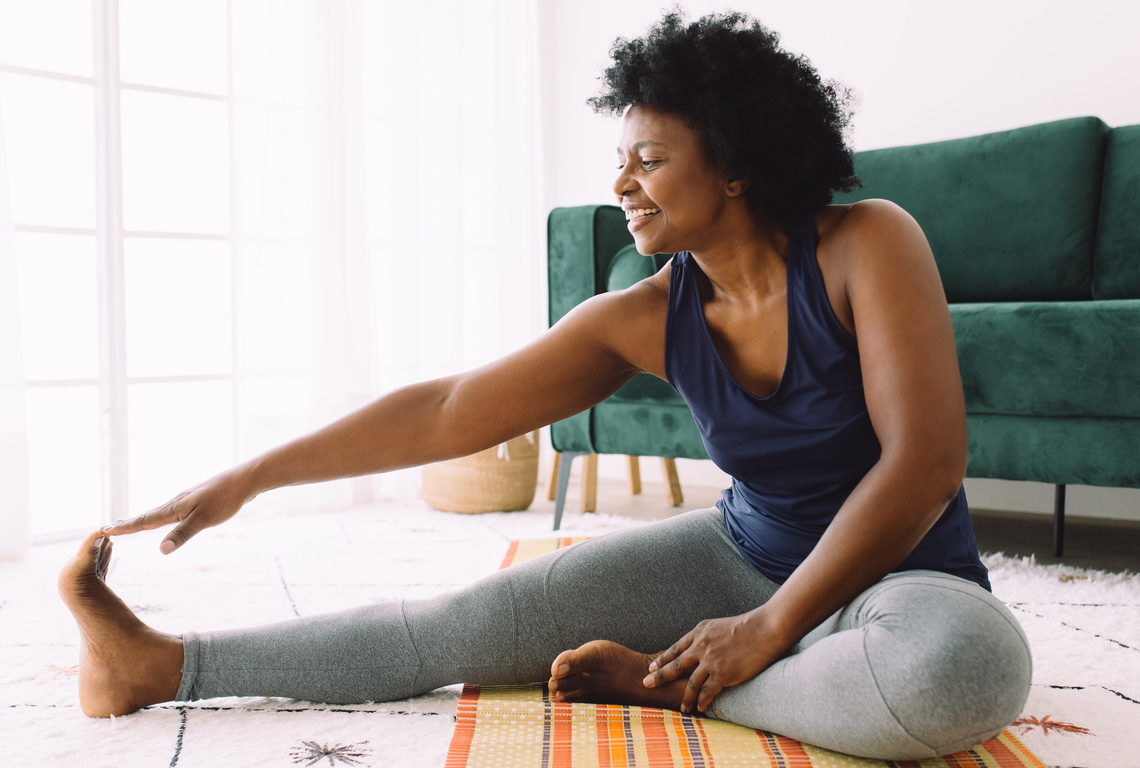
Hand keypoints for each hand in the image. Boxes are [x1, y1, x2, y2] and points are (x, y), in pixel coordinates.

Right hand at [100, 466, 257, 553]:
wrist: (244, 480)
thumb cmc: (225, 500)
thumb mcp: (204, 520)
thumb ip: (182, 534)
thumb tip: (161, 550)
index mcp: (175, 508)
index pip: (144, 520)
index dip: (126, 528)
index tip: (105, 530)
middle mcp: (176, 502)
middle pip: (147, 515)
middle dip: (128, 523)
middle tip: (107, 528)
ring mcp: (186, 500)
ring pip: (159, 512)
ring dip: (142, 519)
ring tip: (130, 523)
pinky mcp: (197, 500)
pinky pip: (172, 510)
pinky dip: (159, 515)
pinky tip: (165, 516)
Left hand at [643, 609, 790, 713]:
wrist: (765, 629)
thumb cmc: (748, 627)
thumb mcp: (720, 626)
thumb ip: (709, 637)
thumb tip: (703, 646)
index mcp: (700, 632)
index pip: (676, 648)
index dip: (663, 659)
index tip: (651, 667)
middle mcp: (701, 646)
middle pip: (675, 665)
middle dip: (659, 676)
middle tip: (646, 684)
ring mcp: (710, 661)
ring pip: (690, 683)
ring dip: (685, 697)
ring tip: (682, 707)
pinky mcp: (722, 674)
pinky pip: (707, 692)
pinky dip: (702, 701)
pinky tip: (699, 708)